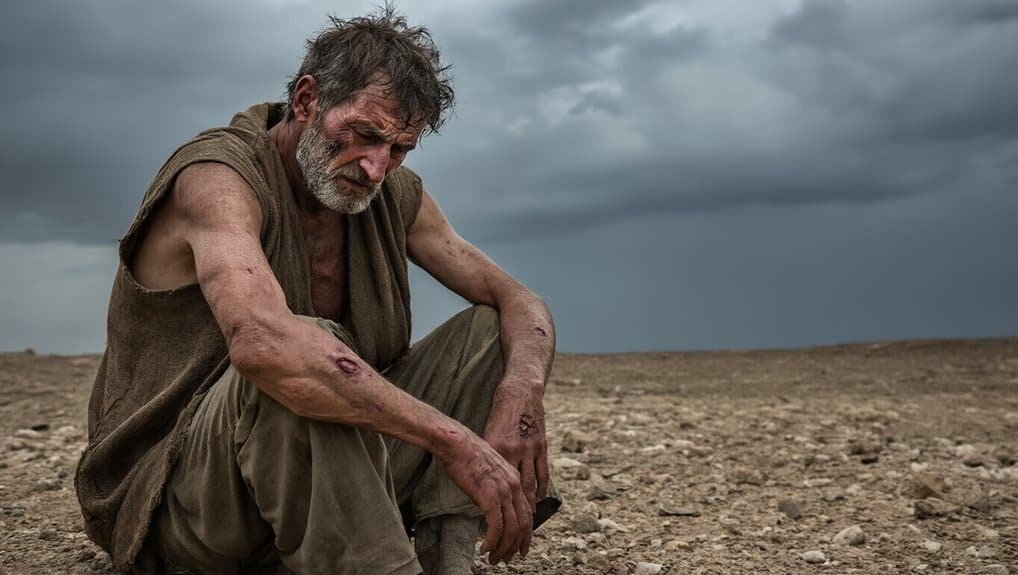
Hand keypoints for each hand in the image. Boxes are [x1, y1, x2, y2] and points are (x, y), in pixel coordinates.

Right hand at [439, 425, 532, 564]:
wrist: (457, 443)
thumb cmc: (466, 454)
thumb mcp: (489, 470)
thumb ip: (495, 487)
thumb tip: (489, 505)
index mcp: (515, 480)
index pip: (527, 513)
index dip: (526, 534)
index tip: (520, 547)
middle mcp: (514, 486)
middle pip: (524, 524)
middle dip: (516, 545)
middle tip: (507, 559)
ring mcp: (503, 491)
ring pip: (511, 529)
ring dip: (503, 548)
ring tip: (494, 558)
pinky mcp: (489, 497)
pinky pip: (496, 527)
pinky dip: (492, 541)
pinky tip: (483, 548)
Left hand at [482, 381, 548, 551]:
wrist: (518, 393)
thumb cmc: (497, 417)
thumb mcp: (486, 438)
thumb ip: (486, 460)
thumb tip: (480, 488)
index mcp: (495, 450)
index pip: (493, 486)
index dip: (492, 508)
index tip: (489, 529)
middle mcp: (512, 451)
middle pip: (514, 492)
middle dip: (513, 518)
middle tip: (509, 539)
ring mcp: (529, 449)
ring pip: (530, 486)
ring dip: (528, 509)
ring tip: (524, 527)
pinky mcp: (542, 446)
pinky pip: (542, 474)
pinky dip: (540, 490)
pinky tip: (536, 502)